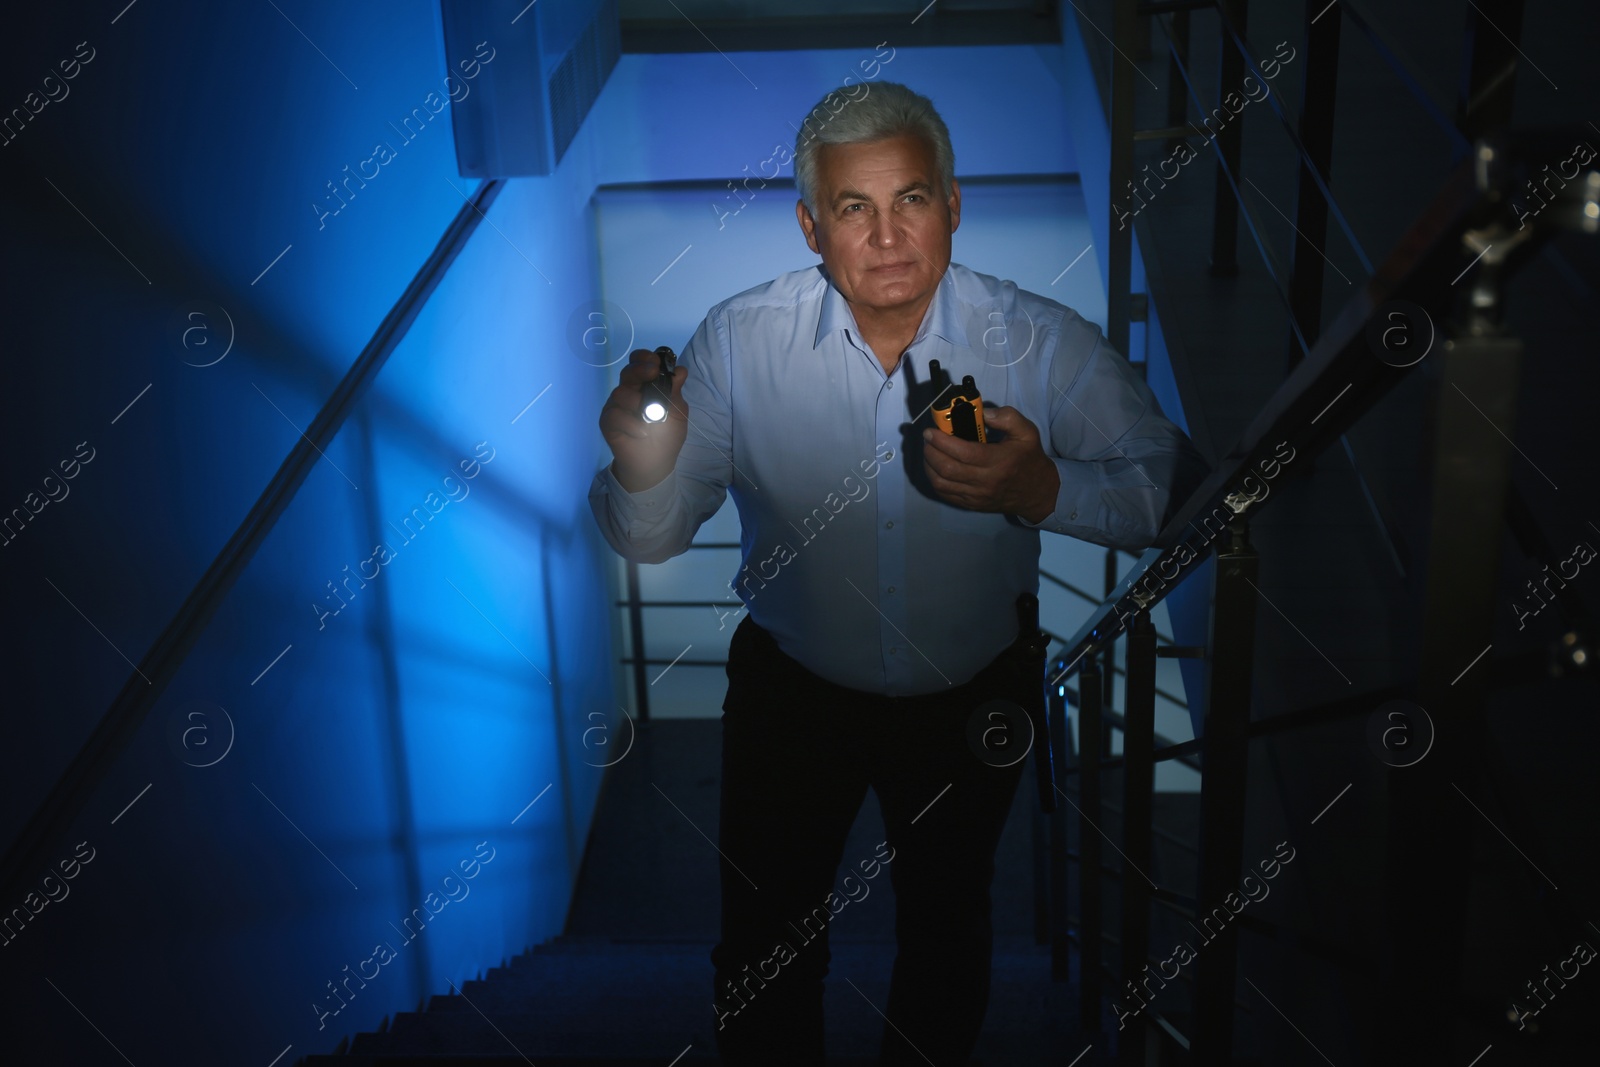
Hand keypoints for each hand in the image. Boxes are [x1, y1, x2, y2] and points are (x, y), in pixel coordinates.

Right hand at [599, 348, 688, 491]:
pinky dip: (631, 424)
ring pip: (620, 393)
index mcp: (647, 386)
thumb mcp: (678, 413)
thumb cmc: (666, 436)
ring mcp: (616, 406)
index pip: (641, 364)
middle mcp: (630, 392)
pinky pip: (615, 415)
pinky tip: (641, 433)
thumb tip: (680, 370)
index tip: (655, 362)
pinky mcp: (607, 421)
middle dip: (640, 370)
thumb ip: (676, 392)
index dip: (645, 359)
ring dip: (638, 404)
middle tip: (652, 373)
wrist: (653, 464)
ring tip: (650, 419)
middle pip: (628, 372)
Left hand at [921, 405, 1059, 522]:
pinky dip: (934, 480)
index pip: (963, 452)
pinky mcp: (971, 504)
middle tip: (927, 438)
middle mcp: (985, 482)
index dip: (942, 441)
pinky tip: (934, 467)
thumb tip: (983, 413)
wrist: (1037, 492)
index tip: (931, 431)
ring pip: (942, 483)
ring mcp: (976, 496)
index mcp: (998, 462)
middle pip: (947, 469)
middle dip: (931, 451)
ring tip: (929, 451)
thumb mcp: (1027, 432)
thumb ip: (1006, 417)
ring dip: (929, 465)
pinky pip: (945, 494)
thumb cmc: (1028, 459)